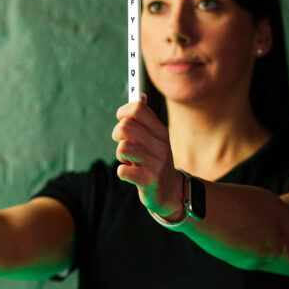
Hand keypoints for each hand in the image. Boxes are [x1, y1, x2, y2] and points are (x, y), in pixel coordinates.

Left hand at [111, 97, 183, 219]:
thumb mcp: (156, 139)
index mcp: (161, 131)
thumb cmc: (156, 161)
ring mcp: (155, 163)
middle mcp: (160, 145)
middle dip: (117, 134)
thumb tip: (140, 96)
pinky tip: (131, 173)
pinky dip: (123, 172)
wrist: (171, 192)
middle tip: (122, 142)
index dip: (124, 111)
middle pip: (125, 127)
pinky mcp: (148, 180)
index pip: (138, 109)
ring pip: (122, 148)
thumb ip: (146, 120)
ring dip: (120, 155)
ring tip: (130, 160)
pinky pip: (122, 170)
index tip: (121, 118)